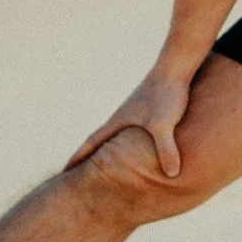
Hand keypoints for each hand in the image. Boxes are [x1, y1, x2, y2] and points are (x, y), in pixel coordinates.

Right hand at [65, 66, 192, 178]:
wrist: (176, 67)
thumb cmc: (166, 94)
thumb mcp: (163, 124)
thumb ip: (165, 149)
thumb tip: (171, 175)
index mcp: (118, 121)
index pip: (92, 143)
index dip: (79, 158)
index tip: (65, 172)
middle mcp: (124, 117)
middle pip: (100, 140)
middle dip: (90, 156)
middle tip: (78, 173)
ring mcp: (136, 112)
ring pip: (117, 135)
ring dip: (109, 149)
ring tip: (106, 164)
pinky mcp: (151, 110)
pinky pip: (135, 132)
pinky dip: (130, 143)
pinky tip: (137, 147)